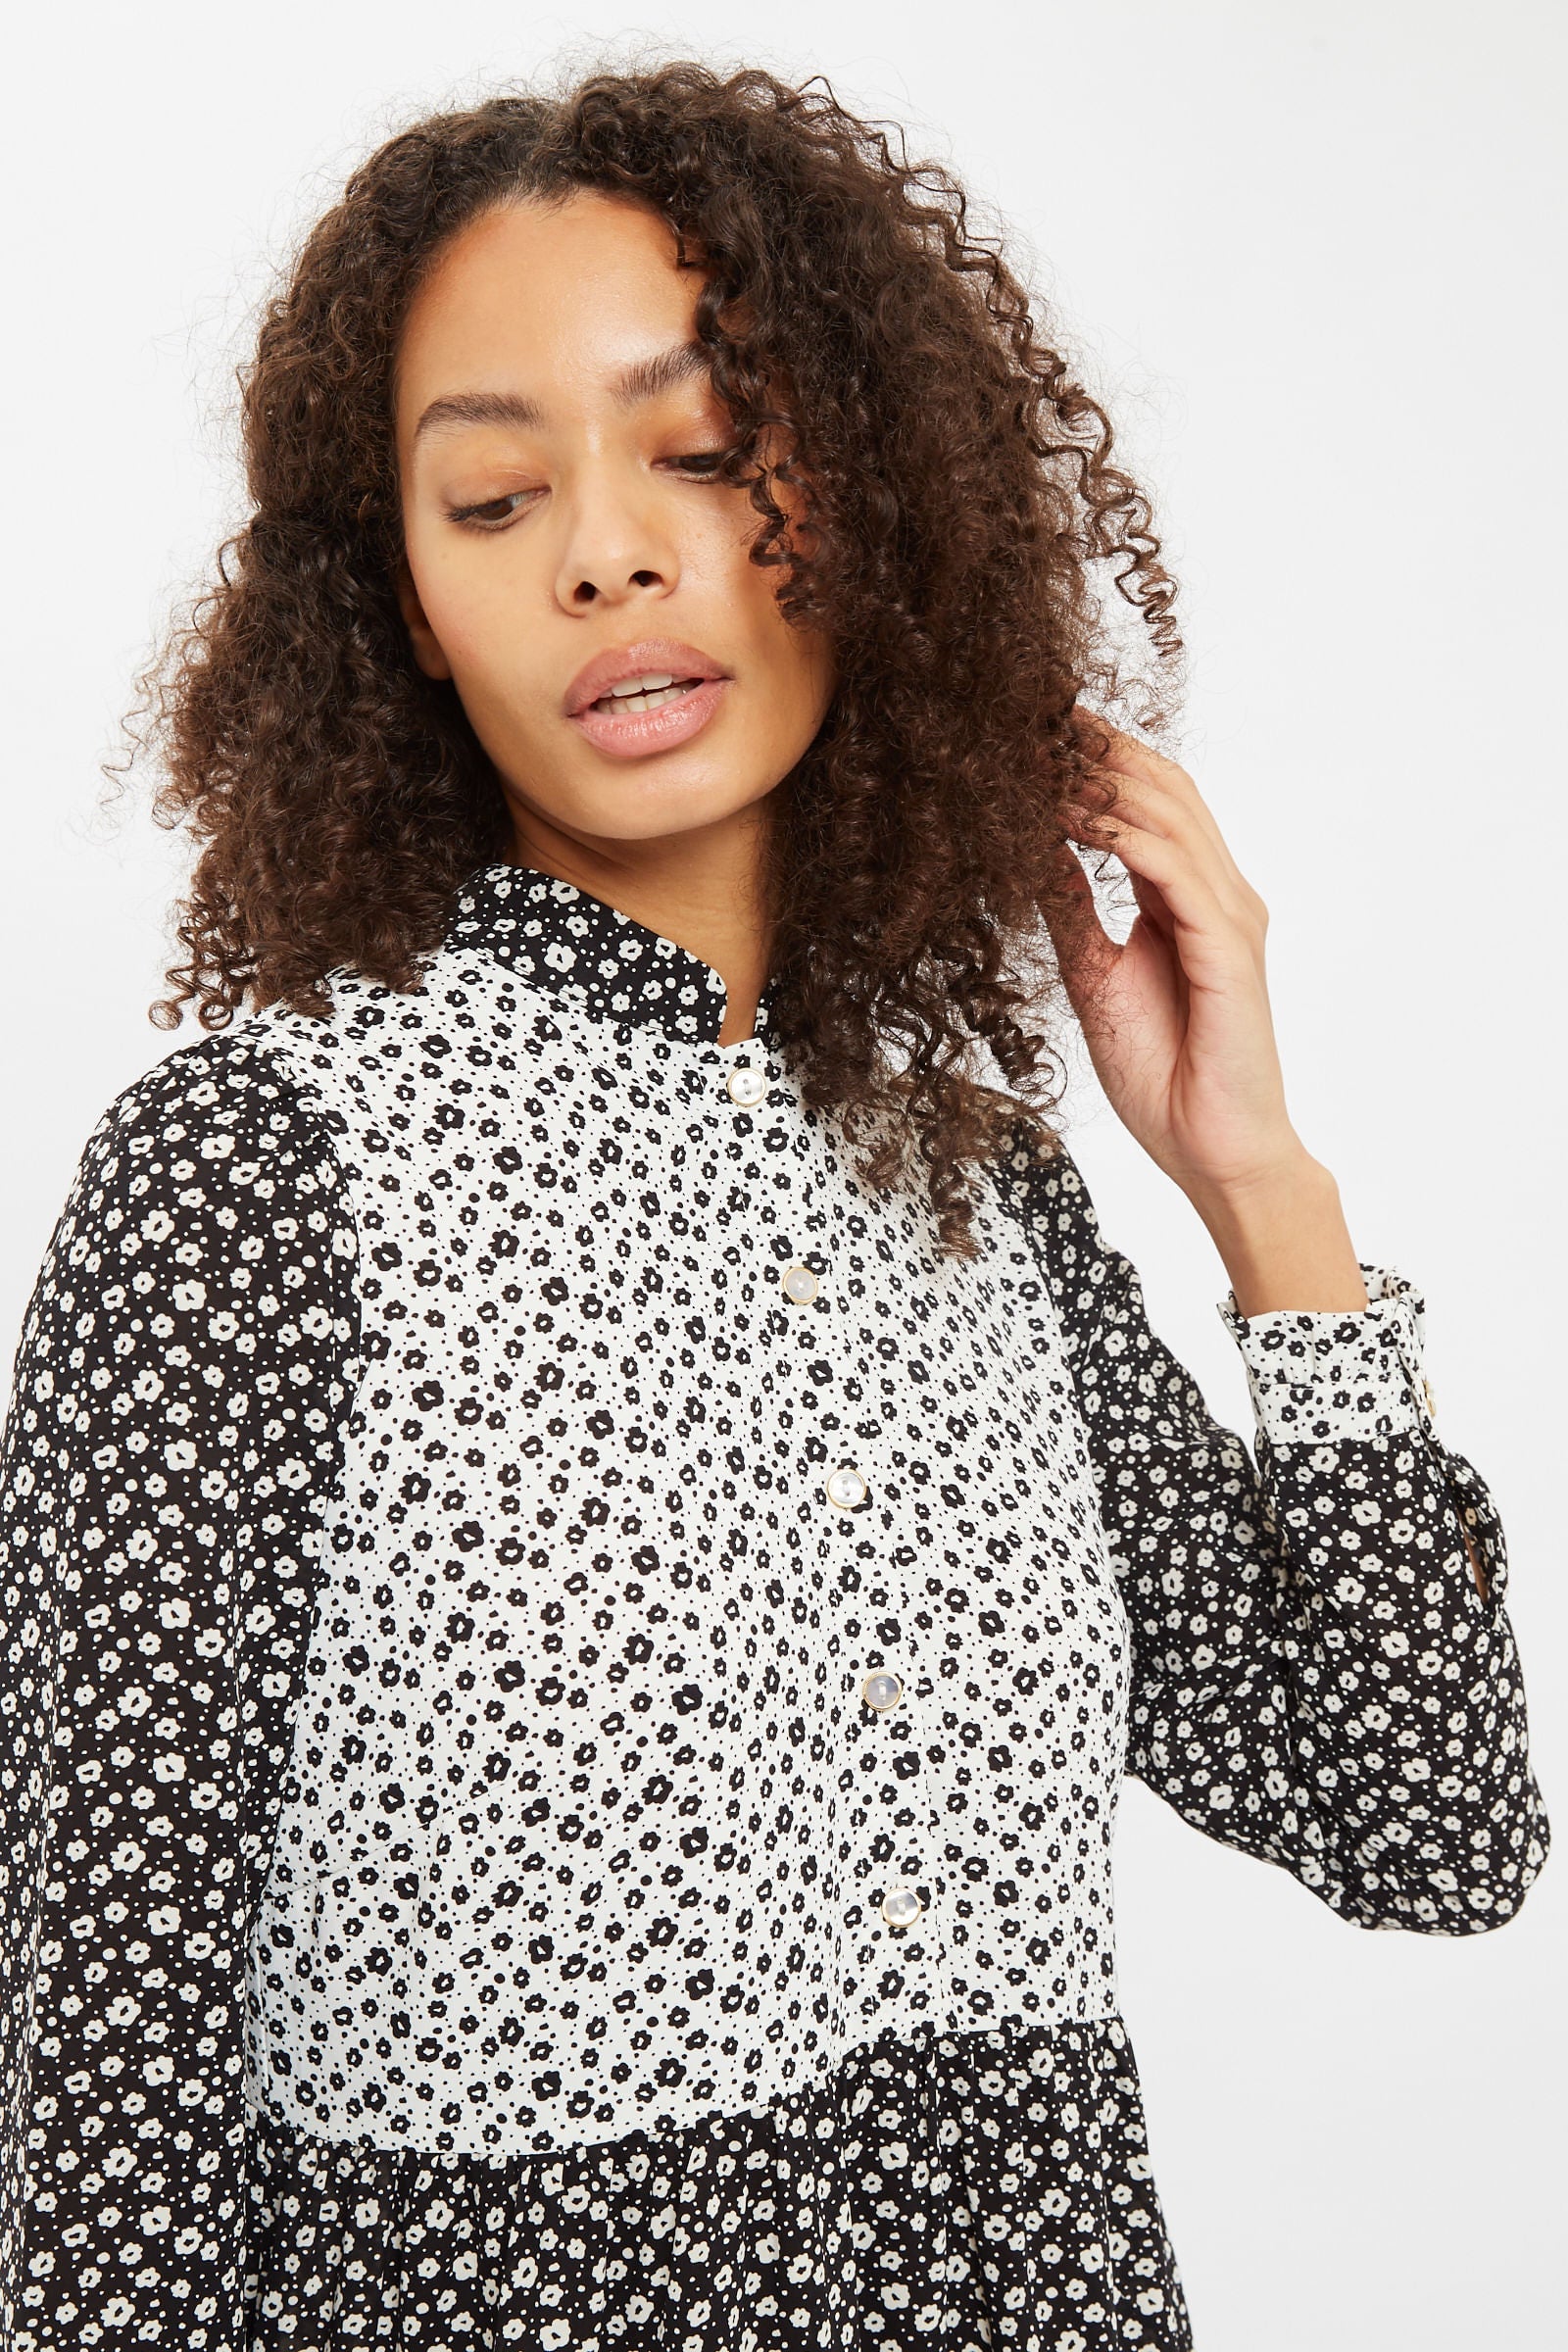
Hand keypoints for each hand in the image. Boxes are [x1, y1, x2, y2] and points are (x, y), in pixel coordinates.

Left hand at [1044, 712, 1313, 1205]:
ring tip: (1037, 748)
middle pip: (1162, 787)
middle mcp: (1218, 893)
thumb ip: (1071, 910)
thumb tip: (1029, 851)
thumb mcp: (1093, 976)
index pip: (1146, 802)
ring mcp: (1229, 914)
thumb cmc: (1165, 1074)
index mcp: (1189, 898)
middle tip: (1030, 710)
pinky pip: (1171, 868)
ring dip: (1100, 775)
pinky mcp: (1228, 945)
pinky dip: (1120, 832)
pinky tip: (1070, 812)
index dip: (1093, 760)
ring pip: (1168, 813)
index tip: (1030, 730)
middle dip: (1097, 745)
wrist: (1213, 1149)